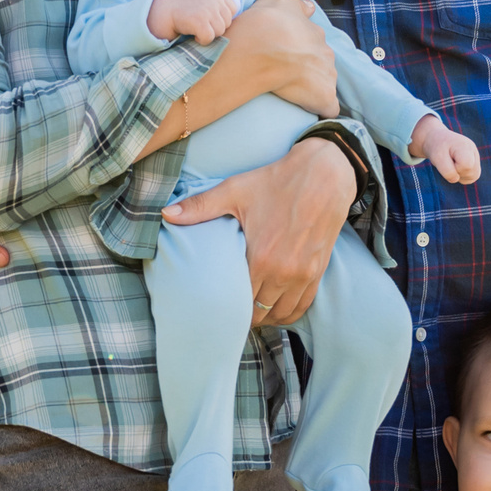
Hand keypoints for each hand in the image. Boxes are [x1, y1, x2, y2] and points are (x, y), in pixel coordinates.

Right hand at [147, 0, 238, 43]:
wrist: (163, 10)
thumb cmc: (184, 9)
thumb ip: (218, 5)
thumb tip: (233, 19)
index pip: (233, 9)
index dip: (222, 18)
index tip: (209, 19)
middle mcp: (214, 0)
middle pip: (227, 23)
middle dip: (215, 27)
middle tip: (200, 24)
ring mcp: (207, 10)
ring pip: (219, 32)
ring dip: (208, 34)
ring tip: (196, 28)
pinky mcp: (199, 21)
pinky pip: (209, 38)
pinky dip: (201, 40)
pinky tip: (193, 34)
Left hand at [162, 137, 353, 324]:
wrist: (324, 174)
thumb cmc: (277, 181)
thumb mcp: (235, 190)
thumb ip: (200, 207)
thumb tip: (165, 213)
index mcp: (260, 257)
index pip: (238, 300)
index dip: (226, 306)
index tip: (216, 304)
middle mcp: (283, 272)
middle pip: (258, 312)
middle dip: (243, 314)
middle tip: (230, 309)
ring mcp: (303, 275)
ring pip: (281, 315)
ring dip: (266, 317)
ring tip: (252, 310)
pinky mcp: (318, 272)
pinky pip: (302, 306)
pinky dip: (288, 312)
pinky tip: (276, 308)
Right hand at [222, 0, 336, 116]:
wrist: (259, 49)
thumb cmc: (263, 24)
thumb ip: (295, 3)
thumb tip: (309, 7)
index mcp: (314, 32)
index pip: (313, 42)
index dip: (300, 49)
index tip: (286, 55)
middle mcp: (325, 51)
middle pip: (320, 62)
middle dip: (308, 68)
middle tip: (285, 73)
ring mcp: (327, 74)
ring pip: (324, 82)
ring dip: (312, 87)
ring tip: (291, 92)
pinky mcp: (324, 96)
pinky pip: (327, 106)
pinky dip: (319, 108)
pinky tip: (307, 109)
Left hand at [410, 116, 479, 184]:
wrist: (436, 139)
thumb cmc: (437, 148)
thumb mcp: (437, 158)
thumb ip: (447, 171)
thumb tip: (456, 179)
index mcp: (465, 146)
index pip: (467, 165)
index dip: (456, 169)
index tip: (447, 161)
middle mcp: (473, 151)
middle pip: (473, 173)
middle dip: (458, 173)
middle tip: (448, 162)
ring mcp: (475, 157)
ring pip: (474, 176)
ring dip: (460, 175)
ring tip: (451, 164)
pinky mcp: (474, 163)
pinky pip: (471, 177)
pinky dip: (462, 176)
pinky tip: (455, 167)